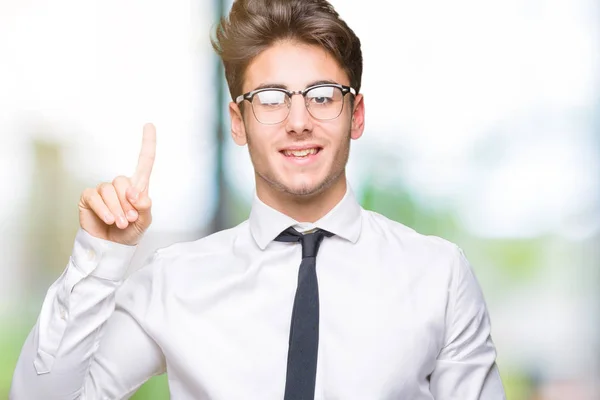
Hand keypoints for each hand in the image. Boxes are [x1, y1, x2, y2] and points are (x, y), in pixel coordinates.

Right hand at [78, 123, 155, 244]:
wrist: (112, 247)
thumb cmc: (130, 232)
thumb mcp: (144, 222)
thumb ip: (145, 207)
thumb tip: (138, 194)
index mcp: (137, 187)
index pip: (144, 162)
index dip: (147, 144)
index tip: (150, 125)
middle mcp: (120, 185)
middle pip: (123, 181)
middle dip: (128, 202)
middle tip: (130, 219)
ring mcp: (103, 190)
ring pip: (110, 190)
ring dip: (117, 209)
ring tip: (120, 223)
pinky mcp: (89, 197)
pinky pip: (96, 197)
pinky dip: (104, 210)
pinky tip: (108, 220)